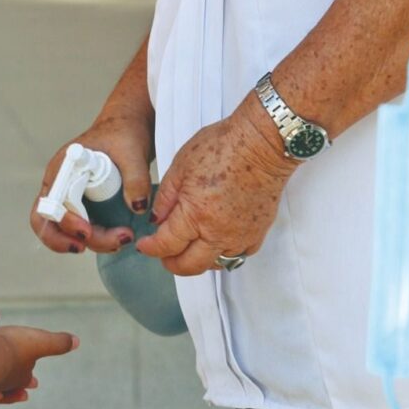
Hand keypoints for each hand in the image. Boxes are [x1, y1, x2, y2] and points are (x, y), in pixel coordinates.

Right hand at [0, 326, 77, 404]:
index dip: (28, 381)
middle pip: (5, 388)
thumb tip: (76, 341)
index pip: (23, 380)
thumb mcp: (38, 342)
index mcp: (16, 376)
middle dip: (12, 389)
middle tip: (21, 393)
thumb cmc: (7, 352)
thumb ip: (56, 342)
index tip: (33, 385)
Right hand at [31, 108, 153, 253]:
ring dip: (92, 242)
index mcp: (63, 168)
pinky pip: (80, 229)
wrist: (127, 128)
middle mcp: (60, 185)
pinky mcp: (84, 205)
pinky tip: (117, 239)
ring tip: (122, 239)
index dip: (64, 220)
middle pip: (51, 222)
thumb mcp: (132, 152)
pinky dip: (96, 239)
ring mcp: (70, 196)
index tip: (87, 230)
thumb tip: (137, 207)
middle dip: (76, 239)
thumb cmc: (122, 132)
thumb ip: (136, 179)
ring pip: (64, 230)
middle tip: (113, 242)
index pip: (50, 202)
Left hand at [137, 97, 298, 274]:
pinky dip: (223, 253)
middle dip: (172, 263)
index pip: (167, 245)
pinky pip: (238, 255)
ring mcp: (241, 235)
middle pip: (190, 265)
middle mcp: (219, 232)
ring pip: (215, 263)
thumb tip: (156, 220)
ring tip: (187, 247)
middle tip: (163, 255)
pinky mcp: (258, 232)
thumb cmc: (223, 147)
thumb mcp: (180, 167)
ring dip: (197, 260)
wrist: (263, 143)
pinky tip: (215, 241)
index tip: (145, 245)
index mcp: (195, 215)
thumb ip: (165, 198)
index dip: (151, 249)